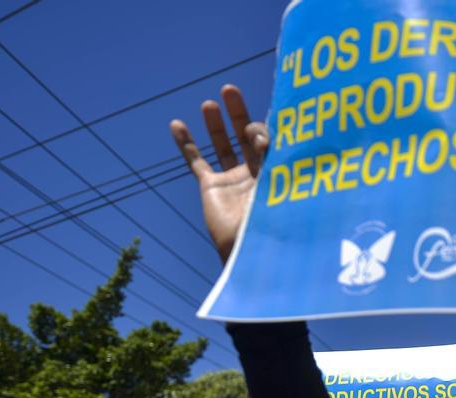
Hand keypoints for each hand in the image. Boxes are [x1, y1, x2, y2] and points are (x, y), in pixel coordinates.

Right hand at [170, 84, 266, 263]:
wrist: (251, 250)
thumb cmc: (274, 221)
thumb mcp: (278, 185)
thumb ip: (271, 159)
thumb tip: (260, 134)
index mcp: (278, 170)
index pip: (269, 140)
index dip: (262, 132)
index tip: (258, 138)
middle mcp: (256, 172)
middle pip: (245, 135)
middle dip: (238, 113)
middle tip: (230, 90)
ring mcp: (233, 179)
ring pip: (222, 145)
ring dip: (215, 124)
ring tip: (210, 103)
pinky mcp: (212, 187)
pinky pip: (196, 161)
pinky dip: (186, 143)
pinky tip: (177, 124)